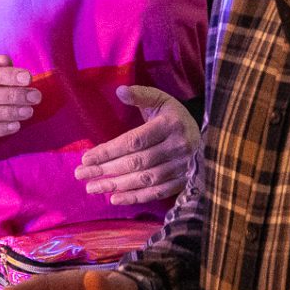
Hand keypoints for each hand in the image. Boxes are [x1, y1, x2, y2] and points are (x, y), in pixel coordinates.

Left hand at [74, 86, 198, 205]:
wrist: (208, 138)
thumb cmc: (175, 117)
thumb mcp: (161, 100)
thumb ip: (141, 95)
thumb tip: (120, 91)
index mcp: (170, 124)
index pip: (134, 141)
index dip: (109, 151)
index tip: (87, 158)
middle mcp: (178, 146)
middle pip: (137, 162)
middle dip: (106, 169)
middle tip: (81, 174)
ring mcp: (183, 167)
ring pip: (145, 179)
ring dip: (117, 185)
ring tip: (92, 187)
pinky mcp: (184, 182)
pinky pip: (157, 193)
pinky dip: (136, 197)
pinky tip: (115, 198)